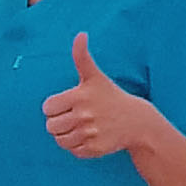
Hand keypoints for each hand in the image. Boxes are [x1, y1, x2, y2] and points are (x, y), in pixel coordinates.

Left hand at [44, 33, 158, 158]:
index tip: (69, 104)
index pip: (47, 108)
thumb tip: (80, 34)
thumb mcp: (95, 76)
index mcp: (80, 96)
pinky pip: (72, 151)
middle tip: (76, 117)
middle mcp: (84, 115)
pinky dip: (78, 146)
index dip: (55, 107)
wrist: (138, 121)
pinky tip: (91, 136)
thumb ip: (82, 57)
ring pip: (59, 140)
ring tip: (82, 127)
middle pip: (50, 126)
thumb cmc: (110, 96)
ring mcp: (90, 133)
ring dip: (67, 135)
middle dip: (60, 122)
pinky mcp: (95, 149)